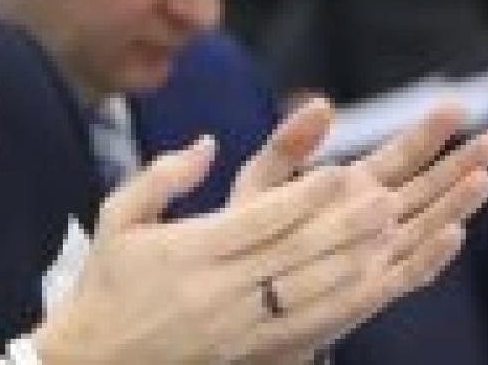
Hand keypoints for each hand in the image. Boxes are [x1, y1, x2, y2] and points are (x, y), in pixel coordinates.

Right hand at [34, 138, 398, 363]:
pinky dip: (344, 303)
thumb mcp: (116, 216)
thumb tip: (207, 143)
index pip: (257, 220)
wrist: (94, 358)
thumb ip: (162, 176)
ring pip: (308, 291)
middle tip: (387, 198)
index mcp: (187, 251)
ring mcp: (235, 323)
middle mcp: (216, 287)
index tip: (340, 171)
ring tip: (392, 233)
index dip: (302, 197)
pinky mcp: (246, 348)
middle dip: (345, 225)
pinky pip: (306, 326)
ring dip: (354, 261)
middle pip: (293, 254)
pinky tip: (371, 282)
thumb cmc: (107, 281)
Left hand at [227, 98, 487, 360]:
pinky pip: (410, 271)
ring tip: (486, 179)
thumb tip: (323, 102)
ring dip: (458, 204)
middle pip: (429, 186)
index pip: (402, 155)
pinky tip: (455, 234)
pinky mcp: (373, 289)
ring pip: (429, 224)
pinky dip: (433, 254)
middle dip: (464, 162)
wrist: (242, 299)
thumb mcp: (260, 182)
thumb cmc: (250, 235)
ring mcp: (380, 253)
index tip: (455, 106)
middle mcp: (377, 218)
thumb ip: (288, 144)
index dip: (429, 132)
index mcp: (354, 187)